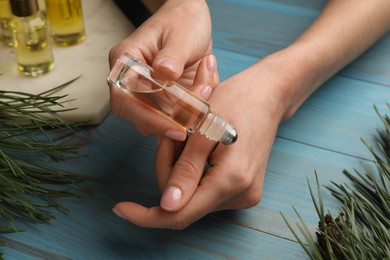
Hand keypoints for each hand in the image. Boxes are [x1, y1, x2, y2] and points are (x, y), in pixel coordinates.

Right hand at [108, 0, 214, 140]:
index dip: (148, 119)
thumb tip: (164, 74)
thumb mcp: (180, 34)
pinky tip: (206, 83)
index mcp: (126, 62)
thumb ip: (172, 55)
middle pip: (142, 117)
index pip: (124, 101)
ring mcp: (150, 92)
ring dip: (189, 111)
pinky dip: (197, 105)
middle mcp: (133, 81)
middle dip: (174, 118)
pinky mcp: (166, 99)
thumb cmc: (182, 20)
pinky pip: (181, 114)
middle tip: (201, 107)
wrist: (193, 20)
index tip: (176, 128)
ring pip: (163, 119)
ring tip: (206, 83)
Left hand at [112, 54, 292, 228]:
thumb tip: (167, 207)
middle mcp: (240, 195)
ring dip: (179, 165)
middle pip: (182, 200)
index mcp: (232, 180)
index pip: (180, 214)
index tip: (120, 208)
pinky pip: (203, 186)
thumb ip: (185, 171)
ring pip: (191, 193)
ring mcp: (243, 193)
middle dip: (167, 168)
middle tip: (171, 135)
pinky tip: (198, 144)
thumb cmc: (237, 100)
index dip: (145, 216)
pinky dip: (191, 167)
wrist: (268, 93)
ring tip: (190, 134)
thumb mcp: (203, 128)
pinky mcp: (241, 187)